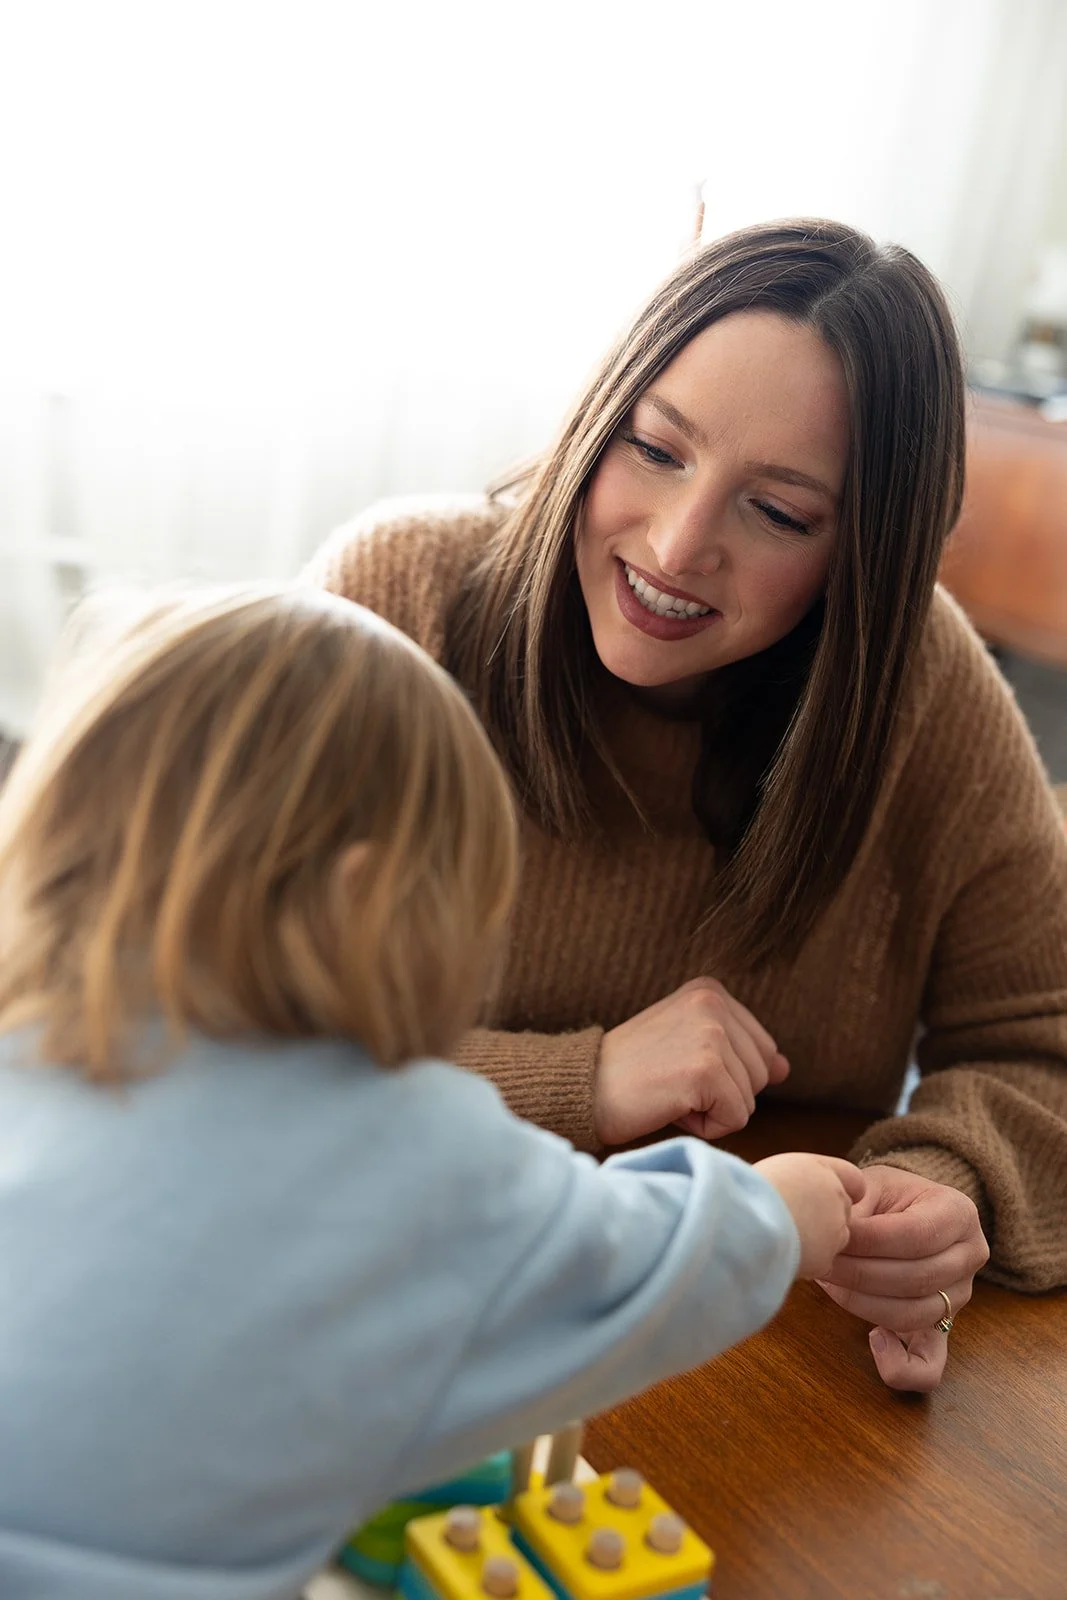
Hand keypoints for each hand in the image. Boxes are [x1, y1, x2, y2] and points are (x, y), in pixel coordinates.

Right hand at [594, 977, 789, 1146]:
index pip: (762, 1050)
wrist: (585, 1087)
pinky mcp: (706, 1069)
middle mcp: (714, 1003)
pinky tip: (671, 1107)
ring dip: (712, 1111)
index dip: (725, 1075)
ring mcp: (711, 1034)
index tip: (678, 1066)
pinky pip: (736, 1118)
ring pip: (750, 1099)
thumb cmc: (634, 1073)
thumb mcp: (690, 1047)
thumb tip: (785, 1068)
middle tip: (671, 1082)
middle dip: (721, 1094)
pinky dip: (706, 1127)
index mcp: (710, 991)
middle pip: (761, 1075)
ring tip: (670, 1093)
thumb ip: (740, 1052)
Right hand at [753, 1154, 865, 1278]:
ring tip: (783, 1237)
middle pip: (843, 1210)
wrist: (749, 1221)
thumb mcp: (775, 1170)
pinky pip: (819, 1263)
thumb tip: (796, 1189)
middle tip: (794, 1219)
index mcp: (823, 1171)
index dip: (844, 1187)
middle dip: (825, 1216)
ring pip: (833, 1239)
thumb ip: (797, 1180)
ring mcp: (835, 1231)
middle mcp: (836, 1199)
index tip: (830, 1195)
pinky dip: (805, 1261)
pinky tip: (781, 1253)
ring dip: (816, 1240)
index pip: (853, 1179)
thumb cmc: (751, 1189)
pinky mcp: (826, 1259)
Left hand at [816, 1164, 989, 1391]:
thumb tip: (832, 1230)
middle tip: (821, 1260)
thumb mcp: (872, 1185)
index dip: (870, 1240)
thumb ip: (856, 1204)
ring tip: (829, 1282)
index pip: (915, 1235)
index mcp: (959, 1213)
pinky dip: (899, 1365)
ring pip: (912, 1315)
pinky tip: (872, 1339)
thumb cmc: (884, 1198)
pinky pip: (929, 1366)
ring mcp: (959, 1298)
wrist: (902, 1214)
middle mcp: (970, 1258)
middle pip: (915, 1278)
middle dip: (859, 1272)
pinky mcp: (942, 1330)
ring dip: (862, 1303)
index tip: (834, 1236)